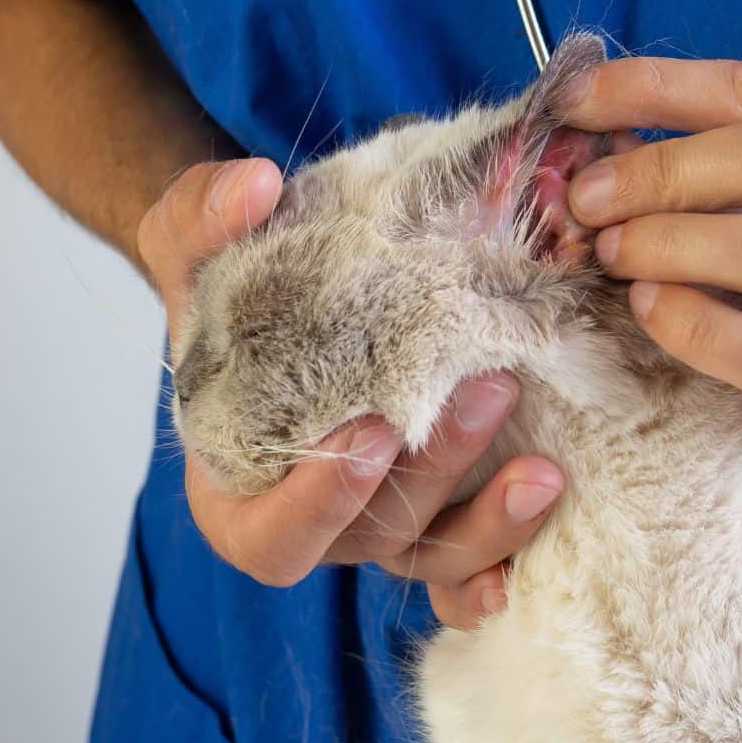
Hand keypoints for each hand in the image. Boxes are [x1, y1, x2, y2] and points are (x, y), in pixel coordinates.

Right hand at [135, 158, 563, 627]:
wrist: (290, 282)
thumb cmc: (232, 281)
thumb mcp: (191, 238)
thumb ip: (201, 214)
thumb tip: (254, 186)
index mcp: (239, 484)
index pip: (271, 536)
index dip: (320, 502)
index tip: (372, 430)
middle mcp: (314, 517)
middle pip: (374, 535)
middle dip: (436, 470)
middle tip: (491, 386)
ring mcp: (382, 518)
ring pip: (435, 553)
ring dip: (490, 519)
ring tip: (544, 467)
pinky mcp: (441, 505)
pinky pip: (472, 557)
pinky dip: (507, 550)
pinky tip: (549, 510)